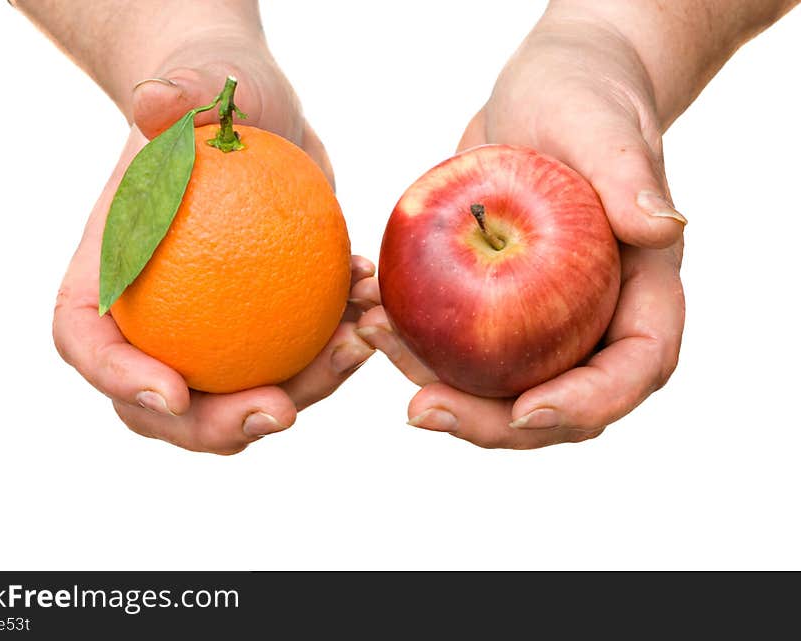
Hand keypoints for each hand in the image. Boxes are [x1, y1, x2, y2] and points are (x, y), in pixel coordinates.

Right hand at [53, 41, 377, 453]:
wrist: (252, 116)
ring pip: (248, 394)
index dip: (120, 382)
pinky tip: (374, 308)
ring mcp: (212, 332)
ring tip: (359, 339)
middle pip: (167, 405)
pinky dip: (339, 345)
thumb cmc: (209, 98)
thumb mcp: (197, 84)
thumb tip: (156, 104)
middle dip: (220, 427)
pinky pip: (301, 358)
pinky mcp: (266, 326)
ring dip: (309, 388)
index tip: (173, 391)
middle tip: (281, 412)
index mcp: (108, 280)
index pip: (89, 344)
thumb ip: (178, 94)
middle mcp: (153, 320)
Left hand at [357, 15, 685, 448]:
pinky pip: (460, 348)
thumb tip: (662, 227)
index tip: (524, 411)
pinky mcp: (498, 311)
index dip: (587, 403)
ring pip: (500, 387)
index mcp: (644, 291)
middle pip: (560, 403)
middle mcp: (599, 321)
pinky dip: (415, 344)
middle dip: (490, 421)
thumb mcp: (601, 124)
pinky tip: (368, 316)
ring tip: (371, 340)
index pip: (635, 368)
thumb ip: (628, 173)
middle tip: (419, 410)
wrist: (539, 97)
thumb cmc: (583, 96)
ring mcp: (547, 323)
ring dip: (436, 384)